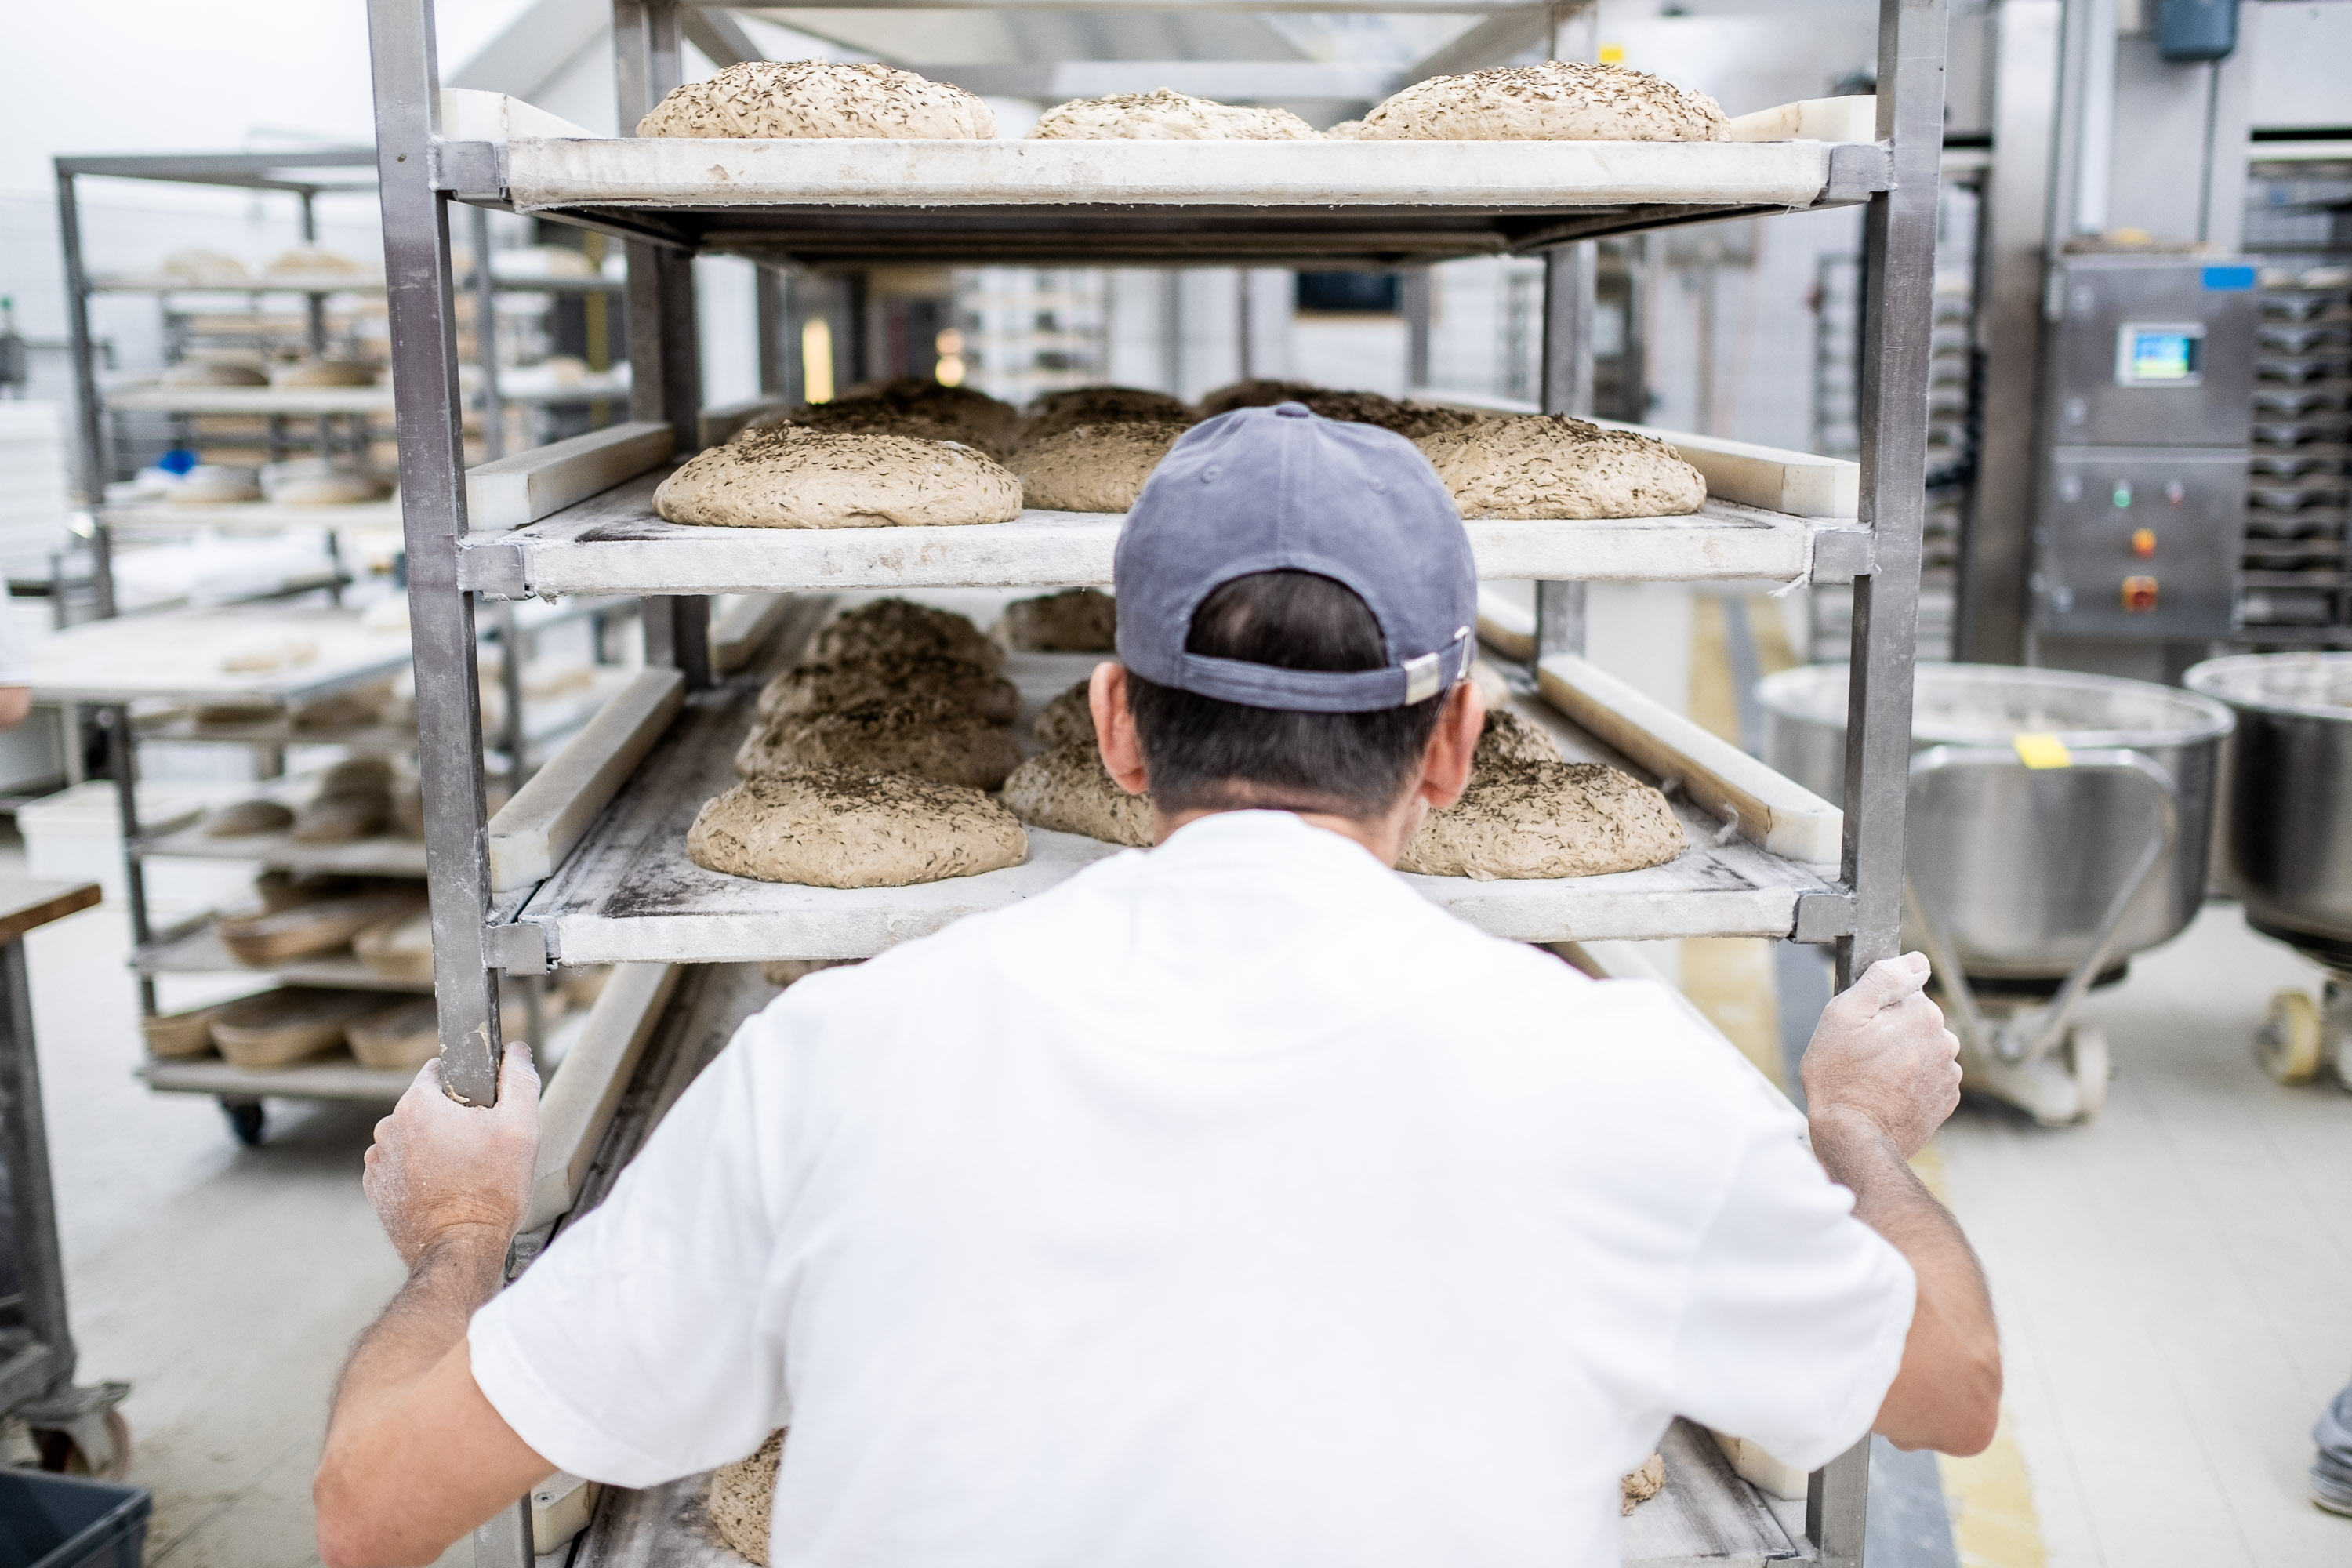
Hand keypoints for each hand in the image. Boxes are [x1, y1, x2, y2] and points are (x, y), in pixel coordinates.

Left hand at [363, 1043, 540, 1267]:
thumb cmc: (490, 1192)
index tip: (485, 1113)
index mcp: (417, 1105)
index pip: (440, 1072)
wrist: (460, 1249)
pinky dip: (421, 1173)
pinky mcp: (377, 1190)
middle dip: (452, 1121)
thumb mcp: (522, 1127)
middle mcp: (388, 1129)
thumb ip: (518, 1080)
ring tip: (464, 1174)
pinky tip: (446, 1190)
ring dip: (436, 1148)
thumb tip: (515, 1052)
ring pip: (414, 1138)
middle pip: (427, 1106)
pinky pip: (402, 1167)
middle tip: (481, 1150)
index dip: (468, 1087)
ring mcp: (378, 1163)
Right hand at [1801, 953, 1960, 1158]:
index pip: (1902, 991)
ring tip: (1871, 1077)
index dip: (1875, 1007)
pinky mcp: (1945, 1100)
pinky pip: (1927, 1077)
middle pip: (1913, 1020)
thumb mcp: (1844, 1014)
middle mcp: (1945, 1041)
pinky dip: (1909, 1081)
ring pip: (1921, 1049)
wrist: (1854, 1137)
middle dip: (1889, 1031)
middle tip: (1860, 1054)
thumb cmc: (1839, 1076)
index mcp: (1924, 1014)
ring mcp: (1948, 1074)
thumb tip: (1915, 960)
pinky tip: (1885, 1092)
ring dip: (1900, 1057)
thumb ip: (1882, 978)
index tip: (1860, 1028)